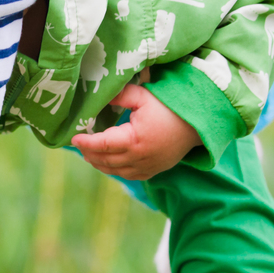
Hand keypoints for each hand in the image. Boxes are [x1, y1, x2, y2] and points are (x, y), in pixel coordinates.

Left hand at [71, 84, 201, 179]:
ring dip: (99, 163)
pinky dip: (115, 171)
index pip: (102, 144)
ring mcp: (147, 167)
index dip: (86, 142)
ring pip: (115, 171)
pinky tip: (107, 163)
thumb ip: (121, 96)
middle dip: (88, 153)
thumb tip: (100, 96)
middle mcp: (139, 158)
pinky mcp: (154, 171)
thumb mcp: (144, 96)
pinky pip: (129, 176)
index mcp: (134, 140)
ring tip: (87, 154)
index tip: (73, 137)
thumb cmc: (172, 107)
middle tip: (78, 144)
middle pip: (105, 160)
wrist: (200, 124)